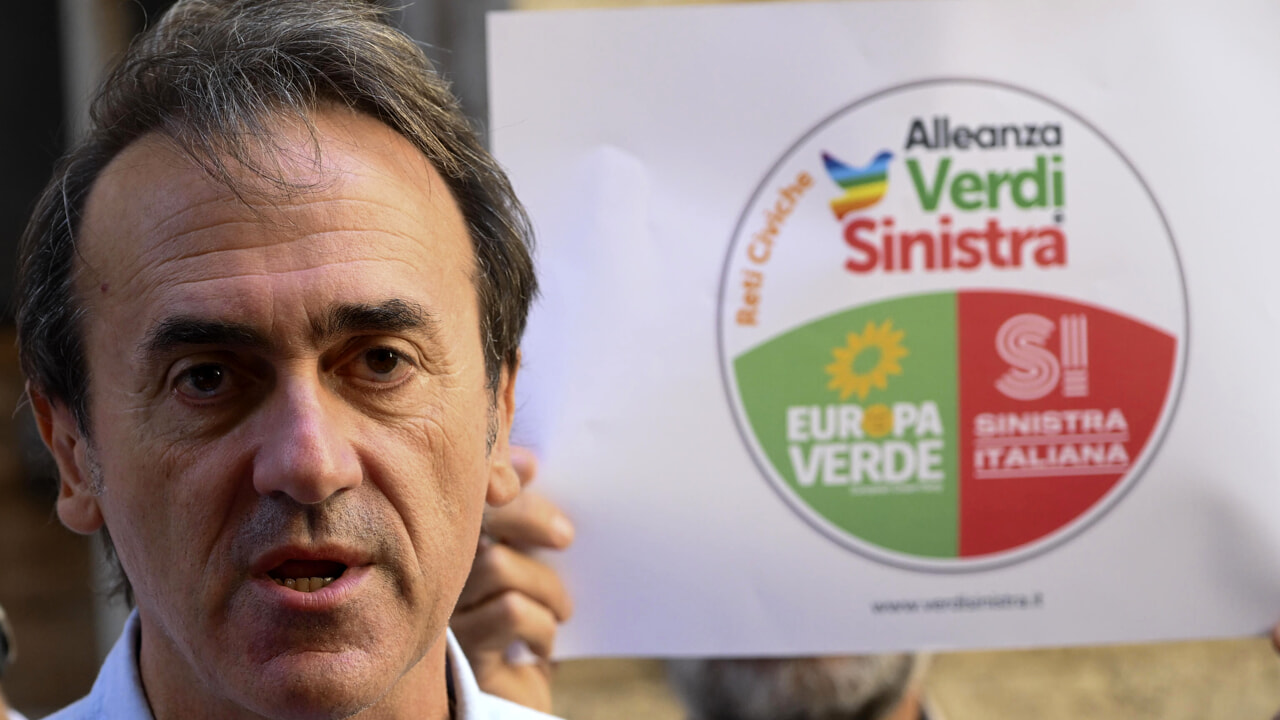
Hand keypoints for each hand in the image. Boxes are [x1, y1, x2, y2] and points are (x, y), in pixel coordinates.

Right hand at [452, 447, 573, 711]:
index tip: (532, 470)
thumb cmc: (525, 633)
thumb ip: (524, 520)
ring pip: (498, 565)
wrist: (518, 706)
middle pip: (476, 520)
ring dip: (547, 589)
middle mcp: (432, 578)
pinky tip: (540, 650)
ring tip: (561, 613)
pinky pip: (510, 611)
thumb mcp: (533, 572)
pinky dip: (542, 626)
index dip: (498, 474)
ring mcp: (440, 616)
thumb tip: (526, 463)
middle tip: (565, 537)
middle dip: (530, 517)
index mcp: (446, 549)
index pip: (464, 495)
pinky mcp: (460, 654)